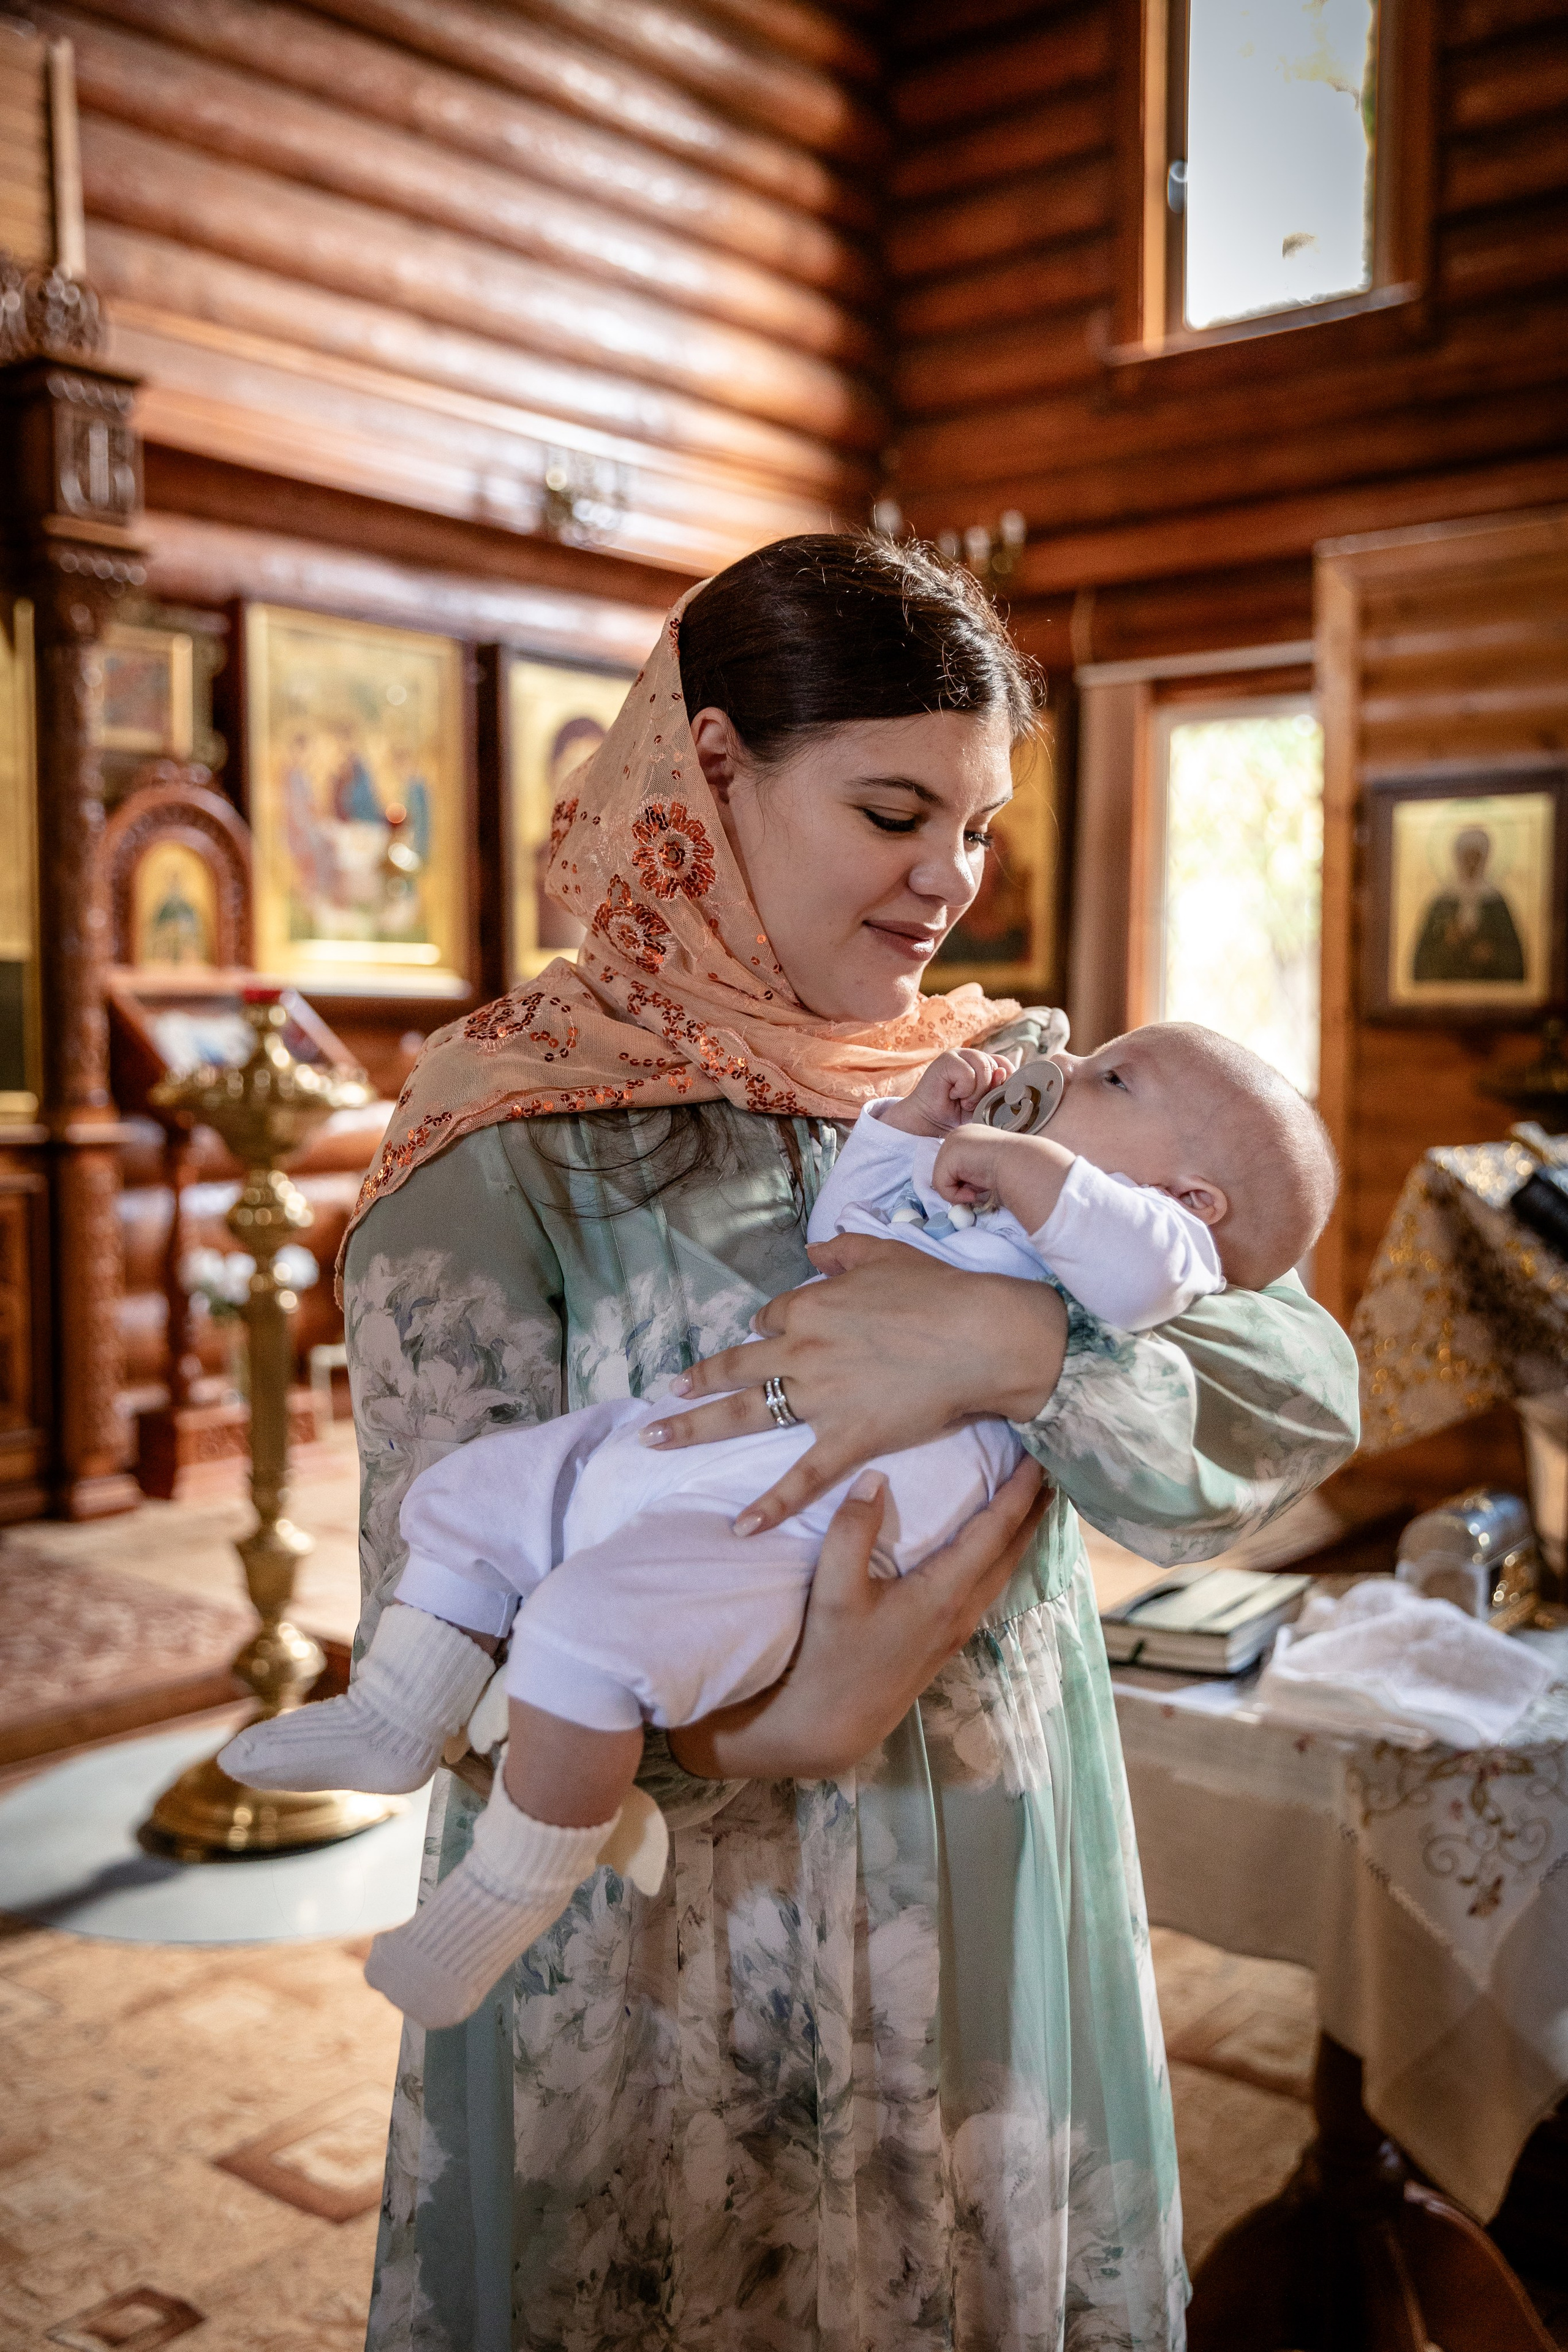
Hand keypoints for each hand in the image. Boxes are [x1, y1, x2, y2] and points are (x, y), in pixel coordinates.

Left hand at [641, 1235, 1066, 1533]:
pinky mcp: (846, 1438)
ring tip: (656, 1439)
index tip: (765, 1335)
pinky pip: (801, 1477)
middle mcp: (801, 1351)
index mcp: (808, 1306)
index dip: (767, 1327)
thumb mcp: (884, 1254)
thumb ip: (842, 1251)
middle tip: (667, 1397)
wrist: (979, 1336)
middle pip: (734, 1367)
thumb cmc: (939, 1292)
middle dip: (696, 1383)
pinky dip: (771, 1503)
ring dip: (697, 1427)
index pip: (770, 1319)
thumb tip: (813, 1250)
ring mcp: (819, 1398)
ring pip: (746, 1413)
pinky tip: (740, 1526)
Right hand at [667, 1457, 1046, 1779]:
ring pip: (1005, 1569)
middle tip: (1055, 1465)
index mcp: (942, 1594)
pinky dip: (1003, 1553)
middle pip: (1013, 1550)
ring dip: (1022, 1531)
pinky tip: (996, 1545)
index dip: (1020, 1492)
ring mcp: (958, 1628)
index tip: (1041, 1457)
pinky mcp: (947, 1639)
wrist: (831, 1724)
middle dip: (1035, 1508)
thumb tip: (874, 1478)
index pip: (994, 1532)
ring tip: (1035, 1498)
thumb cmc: (830, 1657)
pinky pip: (990, 1583)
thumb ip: (852, 1530)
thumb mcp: (832, 1590)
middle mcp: (961, 1611)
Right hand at [884, 1047, 1012, 1137]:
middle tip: (969, 1102)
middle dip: (987, 1091)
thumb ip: (996, 1089)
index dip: (1004, 1080)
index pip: (1003, 1063)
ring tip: (962, 1099)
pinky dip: (964, 1090)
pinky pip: (968, 1074)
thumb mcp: (983, 1103)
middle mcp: (970, 1055)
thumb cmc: (956, 1112)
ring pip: (984, 1068)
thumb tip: (1002, 1073)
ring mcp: (958, 1054)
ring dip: (976, 1091)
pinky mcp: (947, 1059)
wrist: (930, 1120)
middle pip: (995, 1066)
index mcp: (981, 1063)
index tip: (995, 1096)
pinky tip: (952, 1094)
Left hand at [934, 1126, 1073, 1230]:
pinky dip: (956, 1196)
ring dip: (959, 1193)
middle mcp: (957, 1135)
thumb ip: (972, 1173)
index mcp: (969, 1135)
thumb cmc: (1013, 1168)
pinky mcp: (948, 1155)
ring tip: (978, 1191)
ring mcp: (951, 1143)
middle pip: (945, 1172)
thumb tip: (962, 1190)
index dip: (965, 1182)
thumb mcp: (987, 1168)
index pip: (954, 1165)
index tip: (981, 1188)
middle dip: (960, 1187)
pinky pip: (941, 1185)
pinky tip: (974, 1192)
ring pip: (941, 1180)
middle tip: (979, 1191)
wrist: (1020, 1163)